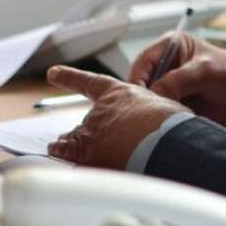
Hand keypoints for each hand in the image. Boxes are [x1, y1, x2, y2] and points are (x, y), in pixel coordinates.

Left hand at [46, 66, 190, 169]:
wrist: (164, 145)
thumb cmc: (172, 127)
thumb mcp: (167, 109)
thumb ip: (156, 113)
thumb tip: (160, 125)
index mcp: (121, 94)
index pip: (91, 83)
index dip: (70, 77)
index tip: (53, 73)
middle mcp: (102, 109)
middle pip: (89, 118)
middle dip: (92, 128)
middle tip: (100, 136)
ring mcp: (93, 130)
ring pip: (76, 135)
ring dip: (74, 141)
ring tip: (69, 145)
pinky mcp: (87, 152)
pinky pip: (65, 150)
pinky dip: (59, 150)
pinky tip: (56, 151)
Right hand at [129, 33, 225, 125]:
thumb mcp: (204, 70)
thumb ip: (177, 80)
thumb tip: (154, 93)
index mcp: (170, 46)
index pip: (142, 62)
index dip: (138, 79)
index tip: (139, 97)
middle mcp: (166, 65)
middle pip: (142, 82)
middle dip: (144, 96)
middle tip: (149, 110)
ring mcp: (170, 84)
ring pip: (149, 98)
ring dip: (153, 108)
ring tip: (162, 115)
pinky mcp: (175, 102)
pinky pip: (159, 111)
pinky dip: (161, 117)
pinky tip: (168, 121)